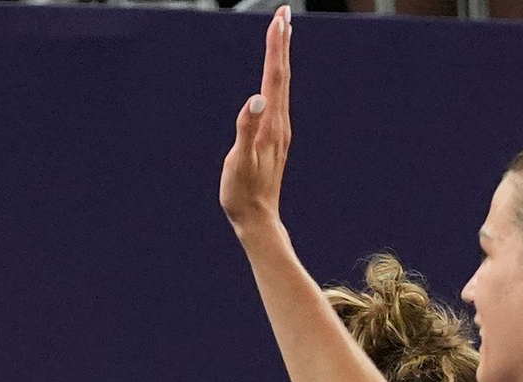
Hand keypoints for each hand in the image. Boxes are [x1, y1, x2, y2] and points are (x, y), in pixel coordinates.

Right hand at [219, 5, 292, 234]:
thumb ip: (246, 129)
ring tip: (281, 37)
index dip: (276, 47)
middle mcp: (279, 124)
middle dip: (282, 44)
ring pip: (282, 87)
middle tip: (284, 14)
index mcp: (270, 125)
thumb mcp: (239, 163)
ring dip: (281, 59)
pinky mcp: (274, 140)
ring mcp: (279, 132)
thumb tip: (256, 99)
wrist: (258, 220)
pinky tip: (274, 80)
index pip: (274, 77)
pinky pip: (278, 100)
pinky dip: (277, 80)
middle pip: (282, 76)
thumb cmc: (243, 195)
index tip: (279, 19)